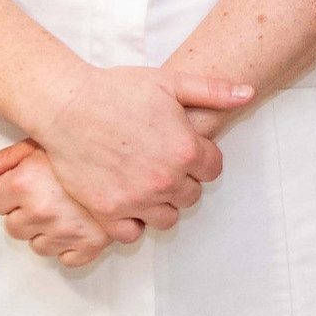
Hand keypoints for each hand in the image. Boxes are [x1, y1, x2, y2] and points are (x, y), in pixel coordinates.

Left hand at [0, 140, 117, 265]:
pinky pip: (67, 258)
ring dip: (48, 230)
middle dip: (27, 213)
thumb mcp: (41, 141)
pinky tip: (79, 223)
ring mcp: (65, 231)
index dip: (10, 192)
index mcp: (24, 183)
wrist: (133, 150)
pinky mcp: (91, 245)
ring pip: (38, 245)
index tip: (28, 182)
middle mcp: (41, 210)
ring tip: (66, 206)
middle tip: (50, 193)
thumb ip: (4, 158)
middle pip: (14, 227)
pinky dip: (72, 246)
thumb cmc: (84, 142)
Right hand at [31, 64, 255, 234]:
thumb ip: (214, 90)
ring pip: (167, 217)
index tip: (184, 149)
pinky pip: (133, 233)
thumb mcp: (170, 82)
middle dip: (183, 180)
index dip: (201, 158)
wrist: (67, 106)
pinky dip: (133, 222)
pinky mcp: (109, 211)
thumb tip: (248, 94)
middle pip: (192, 195)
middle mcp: (166, 180)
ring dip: (162, 204)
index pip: (213, 169)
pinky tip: (127, 201)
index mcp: (186, 149)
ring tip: (146, 183)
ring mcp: (137, 199)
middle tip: (161, 162)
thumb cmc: (117, 90)